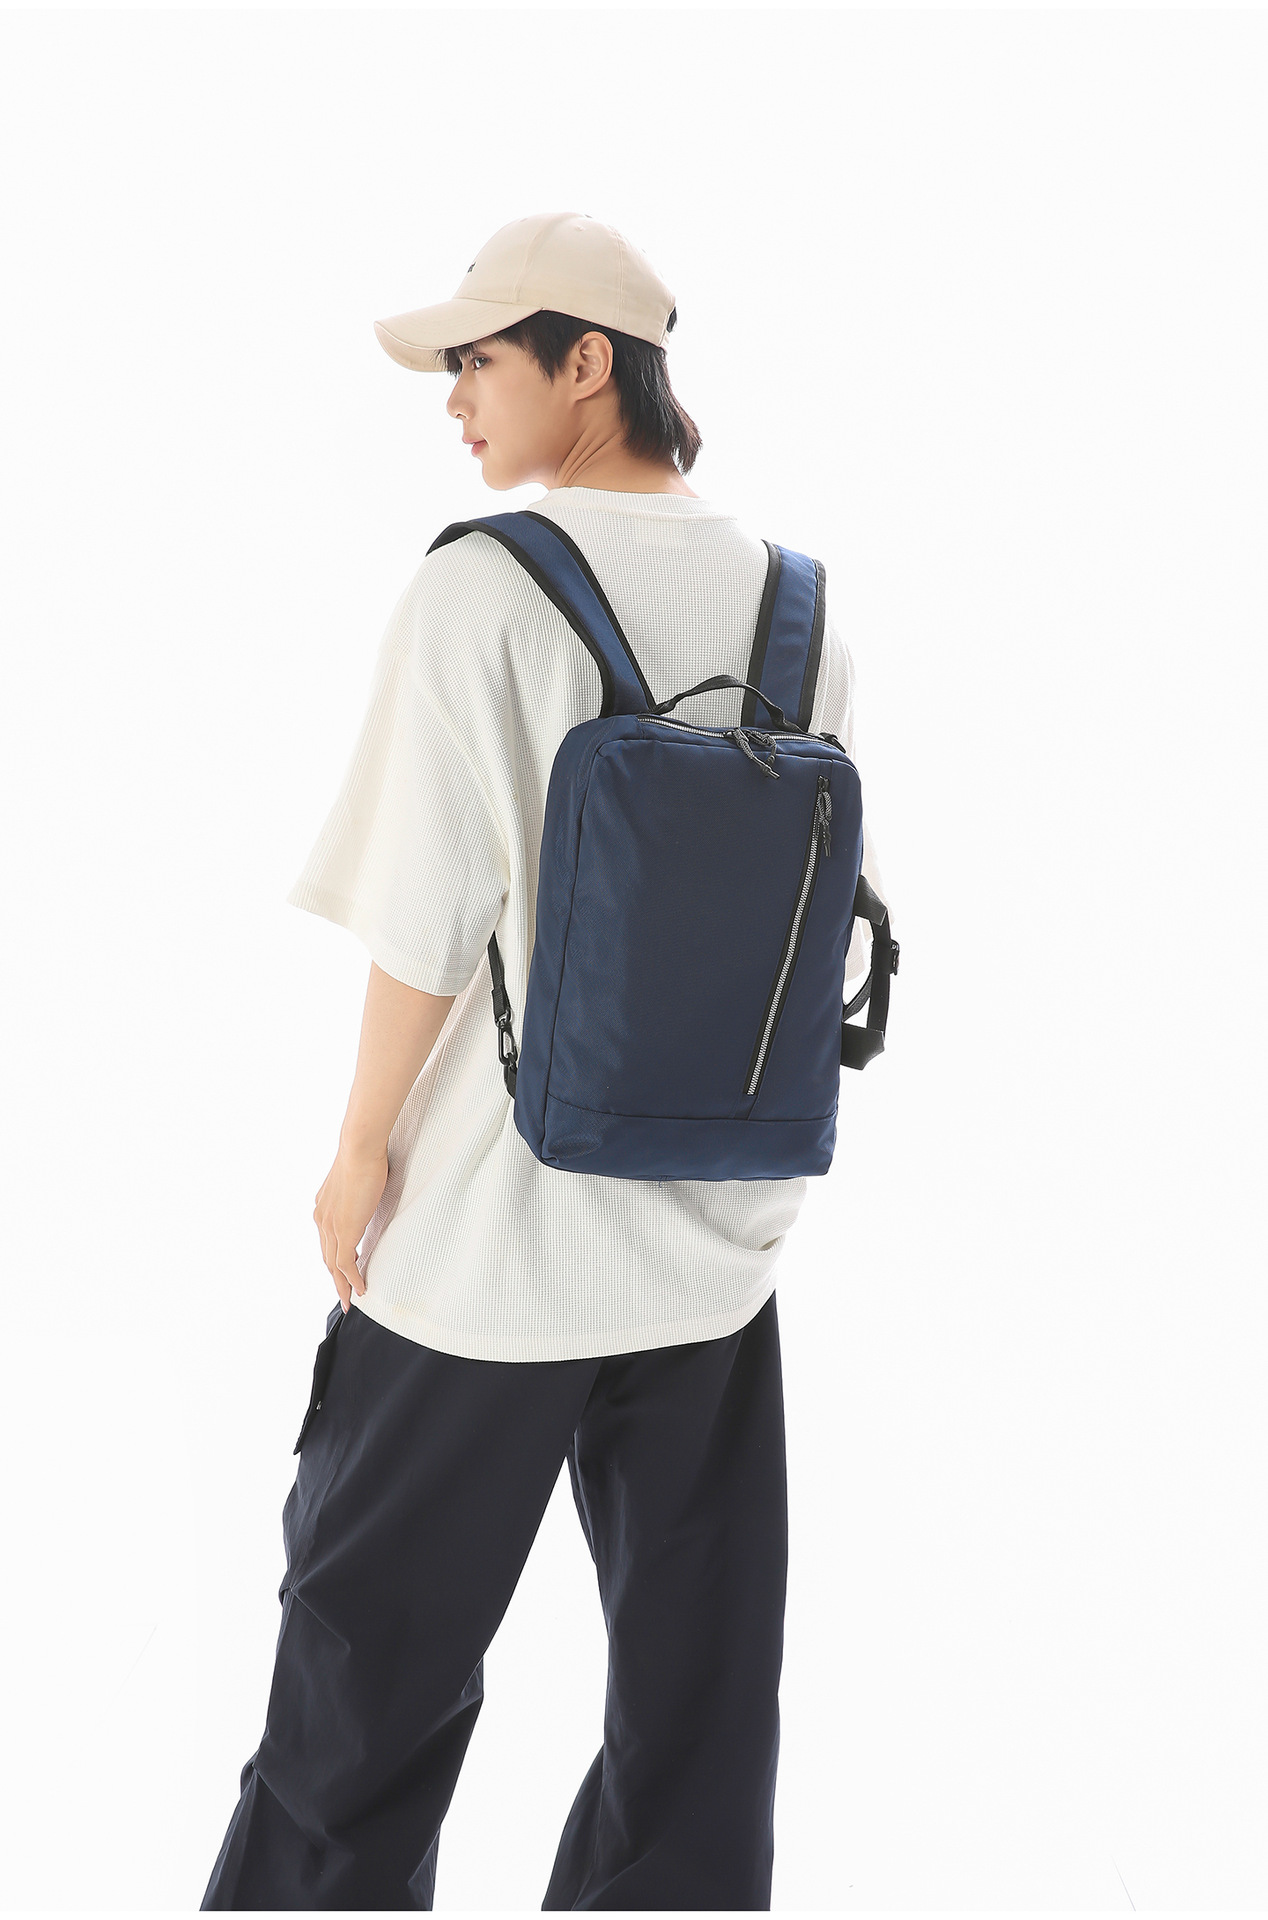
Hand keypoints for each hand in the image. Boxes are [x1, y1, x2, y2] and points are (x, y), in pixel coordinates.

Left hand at [313, 1139, 388, 1309]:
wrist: (359, 1149)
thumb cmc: (364, 1157)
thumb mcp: (358, 1180)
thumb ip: (358, 1194)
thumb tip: (368, 1193)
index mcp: (324, 1208)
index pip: (328, 1241)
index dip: (335, 1259)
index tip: (344, 1272)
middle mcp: (322, 1219)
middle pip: (328, 1257)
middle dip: (336, 1279)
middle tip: (344, 1296)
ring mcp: (330, 1226)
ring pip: (334, 1265)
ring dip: (342, 1285)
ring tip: (351, 1299)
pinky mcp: (343, 1231)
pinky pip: (346, 1264)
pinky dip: (353, 1279)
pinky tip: (361, 1289)